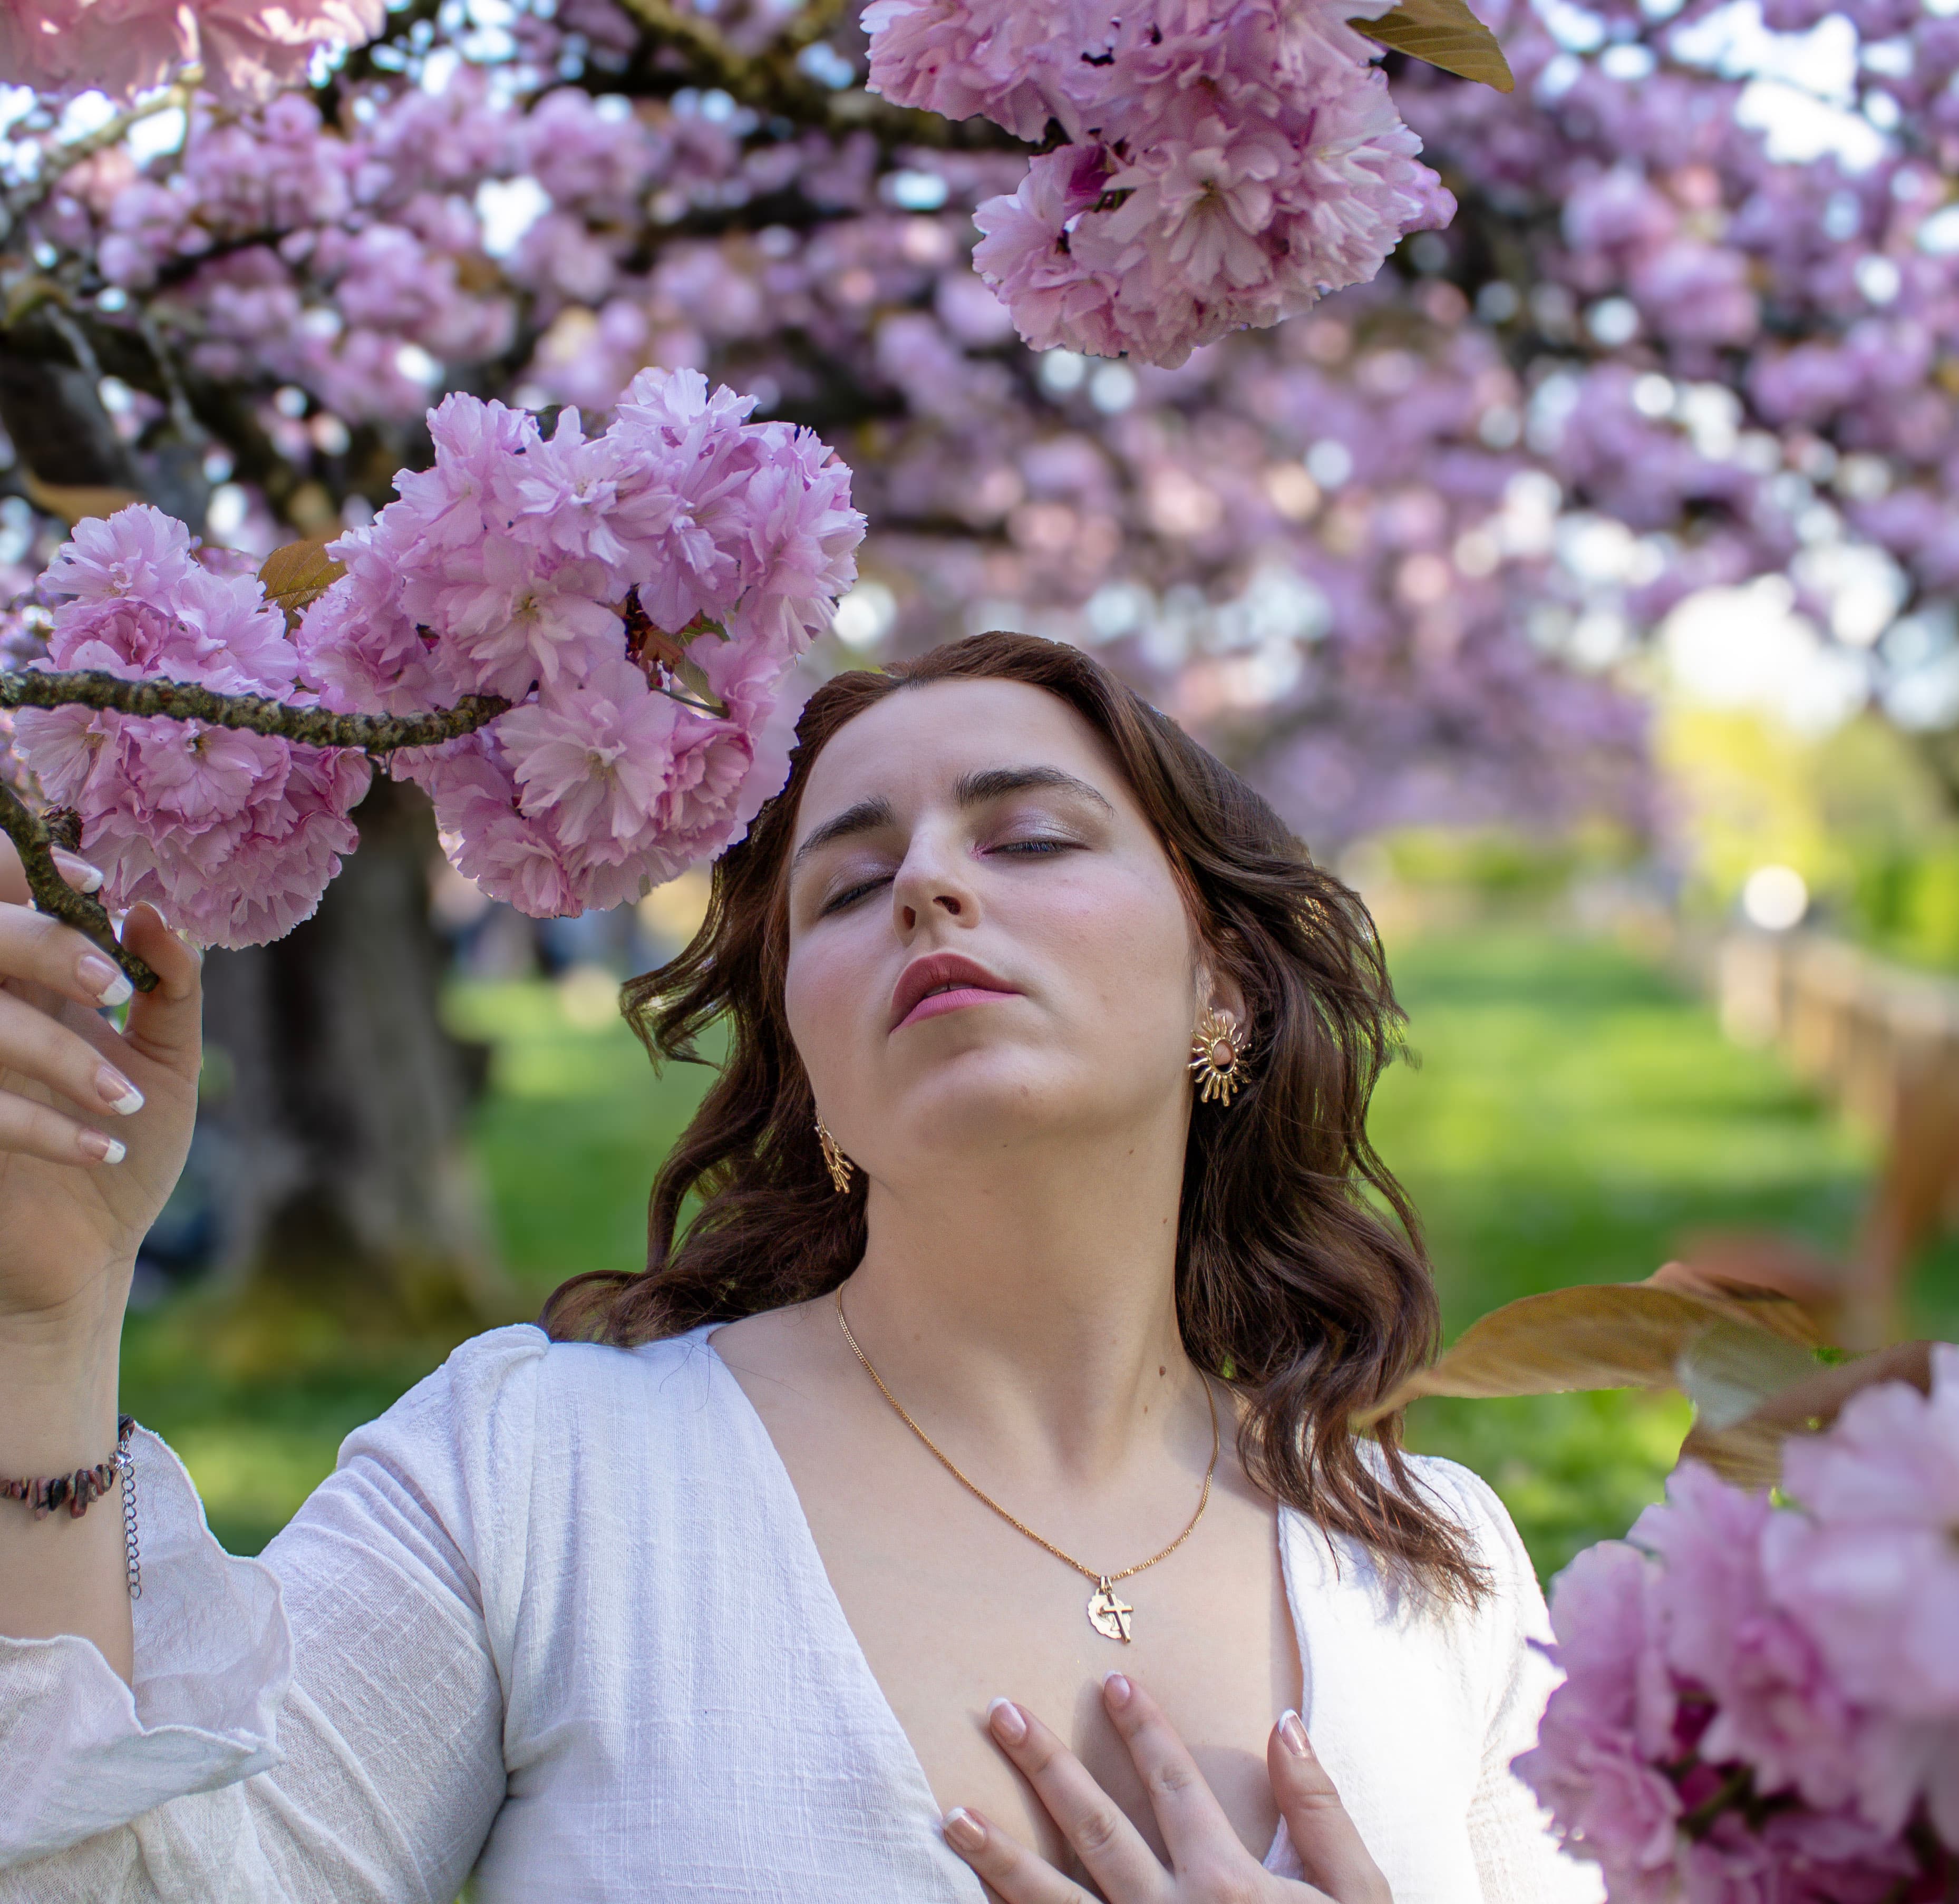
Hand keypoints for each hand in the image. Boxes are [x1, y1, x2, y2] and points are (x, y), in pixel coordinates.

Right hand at [0, 837, 201, 1328]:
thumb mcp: (167, 1064)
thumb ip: (170, 986)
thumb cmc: (123, 1154)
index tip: (98, 884)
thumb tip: (153, 912)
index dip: (29, 869)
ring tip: (122, 1101)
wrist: (87, 1260)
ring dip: (56, 1053)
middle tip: (108, 985)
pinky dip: (47, 1128)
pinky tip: (104, 1151)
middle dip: (43, 946)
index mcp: (28, 989)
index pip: (3, 893)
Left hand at [942, 1673, 1390, 1903]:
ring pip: (1054, 1903)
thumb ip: (1320, 1811)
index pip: (1175, 1785)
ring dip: (1001, 1857)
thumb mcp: (1359, 1897)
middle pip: (1095, 1827)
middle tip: (999, 1710)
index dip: (1145, 1729)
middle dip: (1045, 1765)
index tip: (1111, 1680)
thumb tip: (1285, 1723)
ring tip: (952, 1817)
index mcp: (1230, 1887)